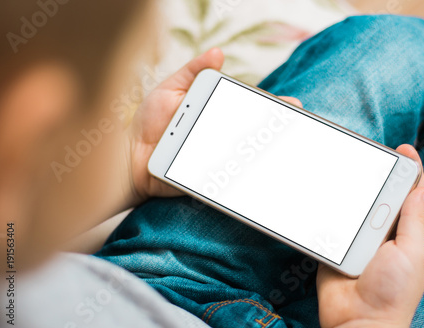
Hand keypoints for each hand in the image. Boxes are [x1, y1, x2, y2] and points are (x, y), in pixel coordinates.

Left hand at [127, 47, 302, 203]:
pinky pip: (232, 178)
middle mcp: (221, 134)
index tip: (291, 105)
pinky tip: (264, 173)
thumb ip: (192, 72)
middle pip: (254, 132)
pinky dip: (248, 176)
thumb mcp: (170, 89)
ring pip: (248, 156)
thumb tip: (218, 52)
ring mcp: (218, 157)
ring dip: (267, 154)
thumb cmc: (149, 121)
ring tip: (286, 152)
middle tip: (295, 128)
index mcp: (214, 111)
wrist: (128, 157)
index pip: (248, 106)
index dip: (270, 105)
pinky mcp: (211, 178)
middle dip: (277, 130)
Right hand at [316, 145, 423, 327]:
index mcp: (403, 232)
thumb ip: (414, 221)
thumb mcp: (412, 253)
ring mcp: (355, 239)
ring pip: (352, 205)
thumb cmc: (393, 293)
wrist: (357, 323)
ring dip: (347, 189)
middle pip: (378, 195)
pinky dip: (325, 209)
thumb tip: (423, 189)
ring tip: (341, 166)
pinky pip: (329, 223)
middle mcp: (379, 232)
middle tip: (367, 152)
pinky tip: (320, 193)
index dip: (408, 171)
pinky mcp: (333, 246)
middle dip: (375, 173)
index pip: (408, 195)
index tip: (403, 149)